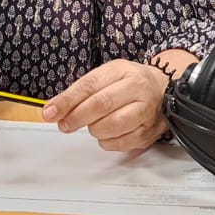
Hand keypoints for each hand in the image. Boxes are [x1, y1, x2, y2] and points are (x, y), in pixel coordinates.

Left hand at [43, 59, 170, 153]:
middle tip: (64, 124)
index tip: (50, 112)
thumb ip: (81, 91)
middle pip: (101, 105)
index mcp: (123, 71)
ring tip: (93, 125)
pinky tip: (106, 133)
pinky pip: (120, 143)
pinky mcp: (149, 132)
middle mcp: (137, 89)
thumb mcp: (107, 76)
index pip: (90, 85)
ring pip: (112, 126)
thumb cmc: (129, 83)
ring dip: (94, 129)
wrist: (164, 89)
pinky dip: (107, 141)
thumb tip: (54, 109)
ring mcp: (146, 111)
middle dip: (77, 117)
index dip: (67, 100)